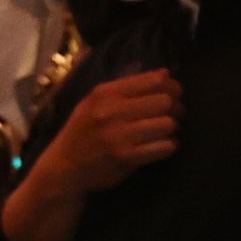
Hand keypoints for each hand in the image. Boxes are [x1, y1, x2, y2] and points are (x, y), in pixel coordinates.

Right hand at [43, 69, 181, 191]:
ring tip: (164, 132)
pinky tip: (160, 146)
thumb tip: (165, 73)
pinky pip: (164, 147)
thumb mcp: (95, 102)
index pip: (155, 81)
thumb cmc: (83, 132)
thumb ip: (128, 87)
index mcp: (105, 93)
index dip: (172, 88)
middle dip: (176, 108)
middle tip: (173, 116)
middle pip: (165, 101)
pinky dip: (168, 146)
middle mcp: (111, 110)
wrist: (64, 167)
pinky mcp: (126, 157)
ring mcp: (118, 134)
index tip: (173, 97)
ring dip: (172, 129)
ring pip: (168, 124)